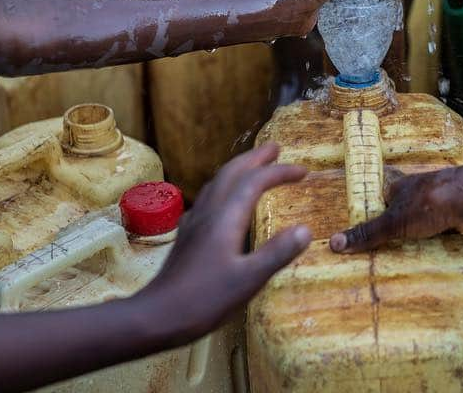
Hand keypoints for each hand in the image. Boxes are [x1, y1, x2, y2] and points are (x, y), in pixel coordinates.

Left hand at [138, 144, 308, 342]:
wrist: (157, 316)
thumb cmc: (204, 300)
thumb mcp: (248, 280)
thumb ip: (277, 253)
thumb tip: (305, 229)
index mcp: (225, 218)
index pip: (255, 182)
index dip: (280, 173)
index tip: (304, 171)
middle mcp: (209, 213)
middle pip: (231, 173)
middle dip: (255, 158)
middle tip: (275, 148)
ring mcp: (195, 223)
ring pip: (217, 183)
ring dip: (238, 169)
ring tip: (253, 165)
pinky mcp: (187, 235)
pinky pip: (209, 198)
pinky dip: (224, 187)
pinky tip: (224, 201)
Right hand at [329, 166, 462, 253]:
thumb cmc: (429, 204)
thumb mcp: (393, 221)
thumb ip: (367, 233)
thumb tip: (334, 244)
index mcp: (399, 189)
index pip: (380, 205)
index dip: (374, 222)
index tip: (365, 243)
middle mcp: (416, 195)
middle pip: (400, 217)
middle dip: (395, 234)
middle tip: (381, 259)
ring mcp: (436, 206)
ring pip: (420, 227)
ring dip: (414, 242)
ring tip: (401, 265)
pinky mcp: (452, 219)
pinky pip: (437, 235)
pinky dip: (433, 246)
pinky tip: (428, 261)